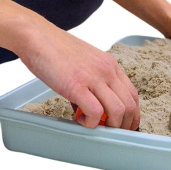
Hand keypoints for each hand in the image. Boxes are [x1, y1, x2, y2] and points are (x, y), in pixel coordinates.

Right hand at [16, 22, 140, 129]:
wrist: (37, 37)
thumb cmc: (55, 48)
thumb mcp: (83, 61)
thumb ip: (91, 79)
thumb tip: (85, 104)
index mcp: (110, 64)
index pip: (132, 93)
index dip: (132, 114)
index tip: (125, 126)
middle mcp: (107, 70)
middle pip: (130, 105)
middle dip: (124, 125)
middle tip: (110, 132)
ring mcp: (93, 78)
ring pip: (118, 110)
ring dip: (109, 126)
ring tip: (94, 125)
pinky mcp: (77, 86)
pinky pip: (95, 112)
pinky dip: (90, 123)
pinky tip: (79, 119)